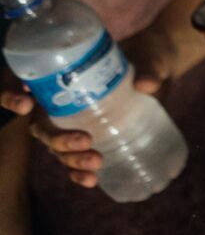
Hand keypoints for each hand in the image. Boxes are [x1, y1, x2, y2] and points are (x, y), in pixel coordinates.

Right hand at [1, 28, 176, 189]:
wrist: (159, 65)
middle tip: (85, 141)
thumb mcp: (149, 56)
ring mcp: (71, 123)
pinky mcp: (88, 137)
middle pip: (43, 126)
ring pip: (57, 148)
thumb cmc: (147, 54)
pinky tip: (92, 181)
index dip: (12, 97)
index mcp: (60, 76)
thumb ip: (149, 68)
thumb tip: (147, 83)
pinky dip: (78, 172)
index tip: (26, 104)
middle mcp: (58, 101)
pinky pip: (74, 158)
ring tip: (95, 164)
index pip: (20, 86)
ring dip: (71, 160)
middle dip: (58, 139)